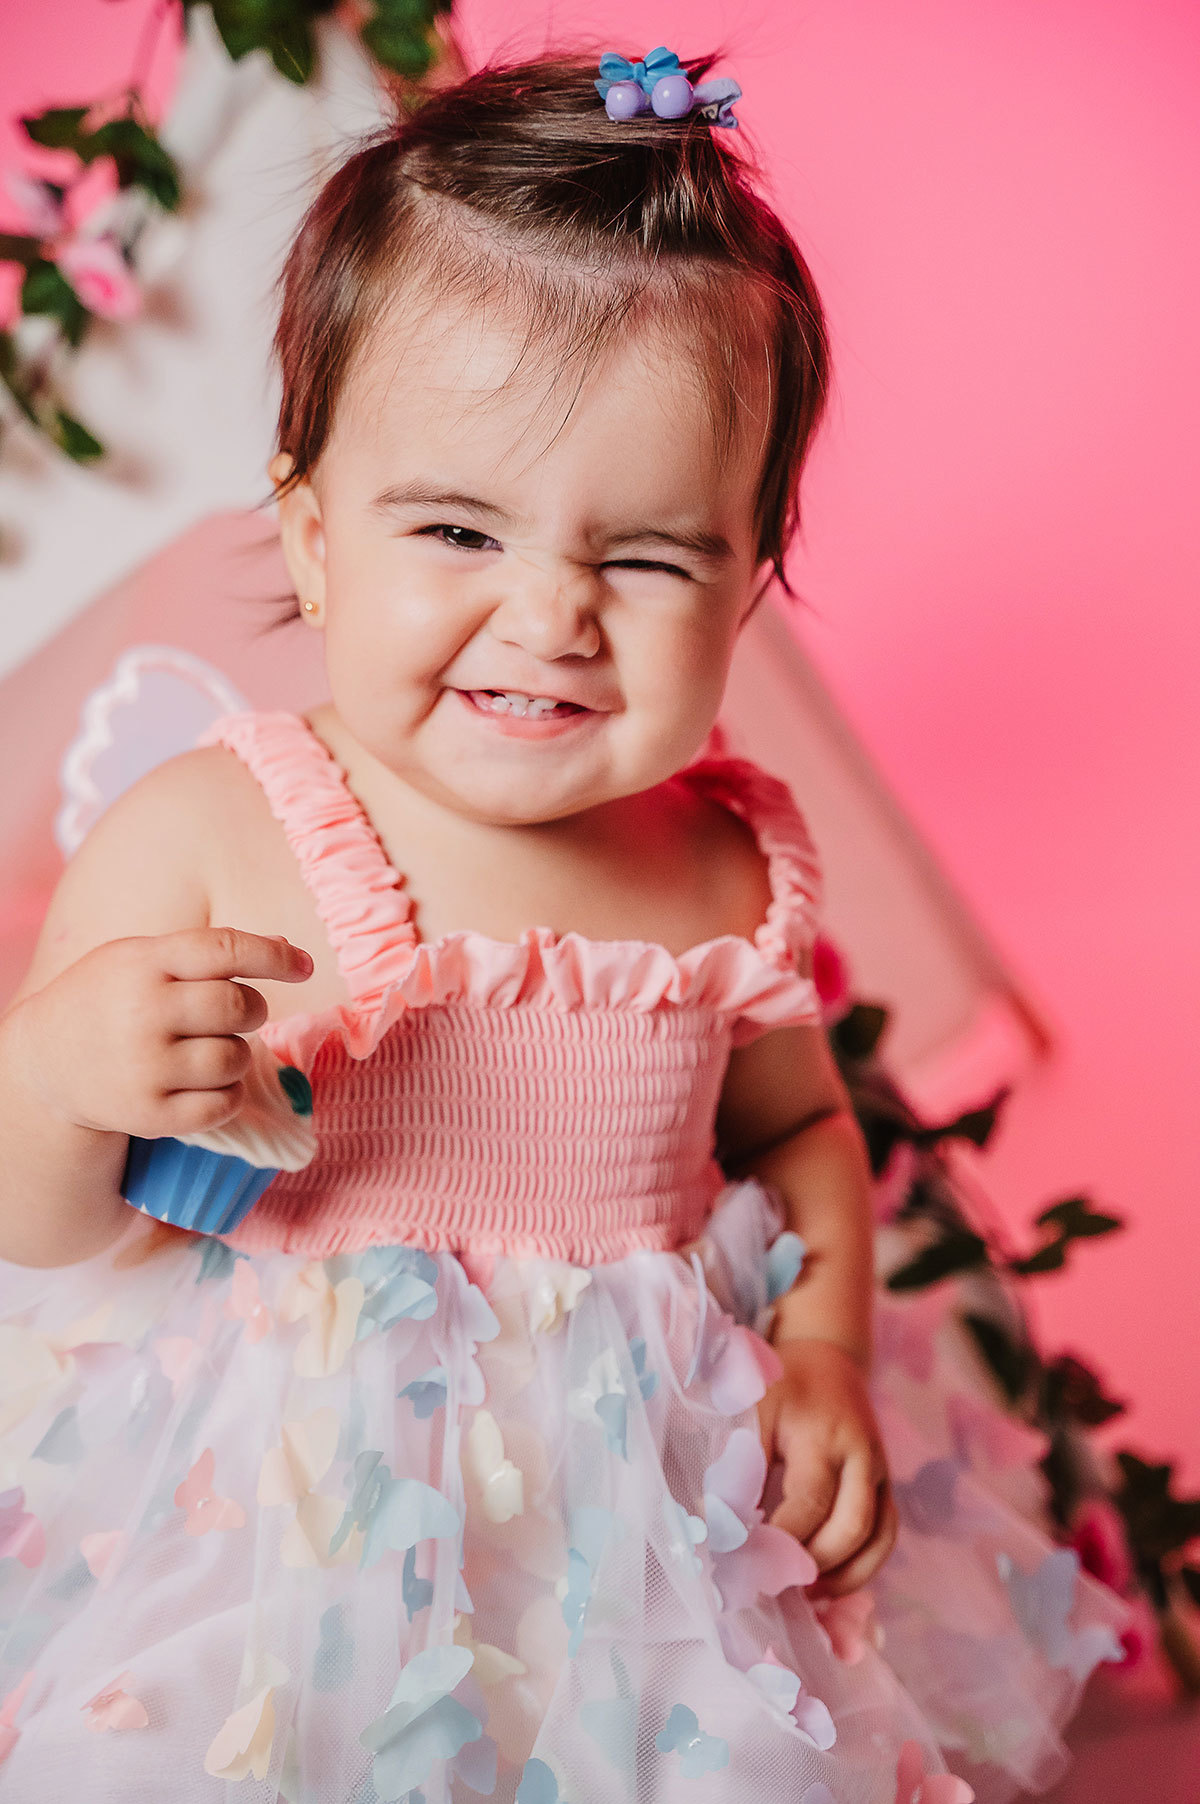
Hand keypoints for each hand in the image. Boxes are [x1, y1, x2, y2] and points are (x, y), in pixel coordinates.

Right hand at [13, 928, 313, 1139]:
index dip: (275, 955)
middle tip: (236, 1013)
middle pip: (239, 1006)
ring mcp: (145, 1067)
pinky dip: (228, 1093)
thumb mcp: (139, 958)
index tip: (303, 966)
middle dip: (252, 1009)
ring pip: (234, 1058)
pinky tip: (205, 1082)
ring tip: (210, 1048)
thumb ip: (203, 952)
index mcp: (144, 963)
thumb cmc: (108, 999)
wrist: (46, 1061)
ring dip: (238, 1053)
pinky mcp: (150, 1114)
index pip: (226, 949)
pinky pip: (223, 1104)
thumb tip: (286, 949)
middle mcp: (143, 1012)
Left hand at [756, 1337, 895, 1597]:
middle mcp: (859, 1453)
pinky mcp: (885, 1487)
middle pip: (851, 1526)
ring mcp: (879, 1471)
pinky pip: (885, 1537)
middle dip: (813, 1564)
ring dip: (842, 1576)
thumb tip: (718, 1529)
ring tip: (801, 1595)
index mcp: (821, 1431)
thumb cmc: (776, 1387)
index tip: (747, 1565)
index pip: (809, 1500)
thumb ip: (737, 1466)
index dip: (781, 1542)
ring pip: (877, 1538)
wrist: (827, 1359)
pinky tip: (826, 1586)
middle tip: (773, 1586)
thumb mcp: (749, 1410)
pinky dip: (861, 1568)